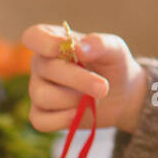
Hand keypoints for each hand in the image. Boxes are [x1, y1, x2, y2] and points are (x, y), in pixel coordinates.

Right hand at [21, 24, 147, 133]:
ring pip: (44, 96)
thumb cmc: (113, 64)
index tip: (62, 47)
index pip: (34, 36)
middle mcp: (41, 64)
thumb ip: (100, 44)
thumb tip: (79, 48)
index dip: (44, 42)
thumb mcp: (115, 49)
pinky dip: (62, 120)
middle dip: (77, 79)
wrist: (122, 94)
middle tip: (103, 87)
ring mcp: (38, 89)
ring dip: (74, 100)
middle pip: (46, 69)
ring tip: (93, 97)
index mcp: (53, 40)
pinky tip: (78, 114)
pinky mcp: (41, 114)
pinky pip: (41, 121)